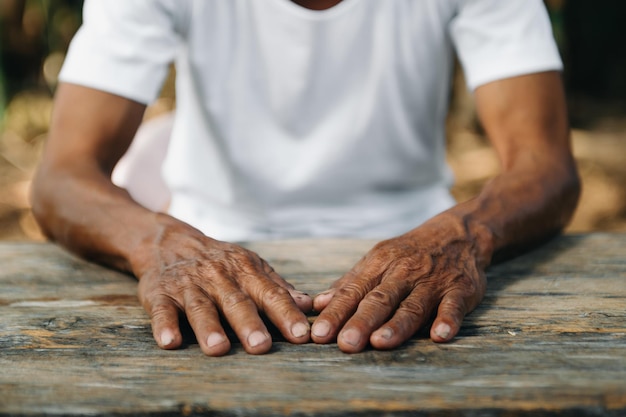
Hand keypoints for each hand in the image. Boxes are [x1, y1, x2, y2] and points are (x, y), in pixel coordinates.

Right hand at [133, 219, 312, 355]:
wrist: (170, 243)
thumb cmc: (220, 264)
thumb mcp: (250, 267)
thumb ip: (277, 287)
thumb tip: (308, 304)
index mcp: (245, 272)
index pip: (269, 294)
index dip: (285, 314)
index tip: (301, 334)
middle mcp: (218, 277)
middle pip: (235, 302)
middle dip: (249, 324)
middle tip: (261, 346)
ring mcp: (188, 286)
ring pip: (200, 307)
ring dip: (209, 328)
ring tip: (218, 348)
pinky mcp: (160, 294)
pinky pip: (163, 310)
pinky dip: (164, 325)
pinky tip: (170, 342)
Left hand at [311, 216, 487, 352]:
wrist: (457, 233)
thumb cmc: (409, 253)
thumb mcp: (377, 260)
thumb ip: (350, 283)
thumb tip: (318, 305)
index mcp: (379, 264)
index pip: (354, 291)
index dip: (336, 313)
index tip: (320, 334)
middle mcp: (404, 272)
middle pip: (380, 299)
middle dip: (361, 321)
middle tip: (346, 343)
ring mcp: (433, 281)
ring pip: (413, 305)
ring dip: (397, 325)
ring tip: (380, 343)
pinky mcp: (460, 289)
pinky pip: (454, 305)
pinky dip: (448, 319)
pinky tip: (439, 335)